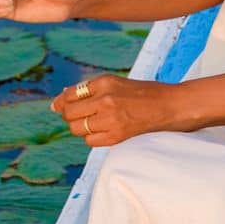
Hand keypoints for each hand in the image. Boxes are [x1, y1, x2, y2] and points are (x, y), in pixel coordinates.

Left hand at [50, 74, 182, 148]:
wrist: (167, 106)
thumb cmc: (140, 93)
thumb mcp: (114, 83)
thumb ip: (88, 89)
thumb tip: (60, 99)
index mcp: (104, 82)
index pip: (70, 94)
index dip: (60, 102)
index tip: (57, 105)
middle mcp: (106, 100)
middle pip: (69, 113)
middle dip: (67, 115)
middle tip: (76, 115)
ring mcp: (111, 120)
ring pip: (77, 129)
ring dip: (78, 127)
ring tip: (90, 122)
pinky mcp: (116, 136)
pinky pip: (89, 140)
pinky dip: (91, 137)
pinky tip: (101, 130)